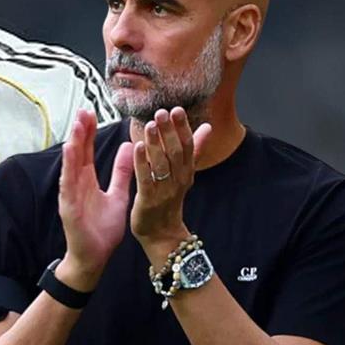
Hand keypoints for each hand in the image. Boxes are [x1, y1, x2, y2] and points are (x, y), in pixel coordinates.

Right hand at [56, 109, 134, 291]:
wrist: (94, 257)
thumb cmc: (102, 230)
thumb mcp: (117, 196)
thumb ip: (121, 173)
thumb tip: (129, 148)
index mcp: (87, 180)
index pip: (87, 151)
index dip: (89, 132)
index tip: (92, 113)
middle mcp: (76, 183)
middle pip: (78, 152)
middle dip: (80, 131)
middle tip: (84, 109)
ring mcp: (71, 194)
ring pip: (71, 164)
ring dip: (74, 144)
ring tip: (78, 124)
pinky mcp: (69, 206)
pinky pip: (68, 183)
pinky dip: (69, 167)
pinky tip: (70, 152)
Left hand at [130, 107, 211, 260]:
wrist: (162, 235)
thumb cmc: (169, 200)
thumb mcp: (184, 174)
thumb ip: (195, 149)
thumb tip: (208, 127)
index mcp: (186, 172)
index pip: (188, 146)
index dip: (183, 128)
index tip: (177, 109)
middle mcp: (178, 180)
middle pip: (176, 153)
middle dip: (170, 131)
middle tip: (162, 112)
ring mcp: (164, 191)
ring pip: (162, 164)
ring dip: (156, 143)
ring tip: (150, 125)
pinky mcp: (148, 200)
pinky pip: (145, 179)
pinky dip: (142, 162)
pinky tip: (136, 146)